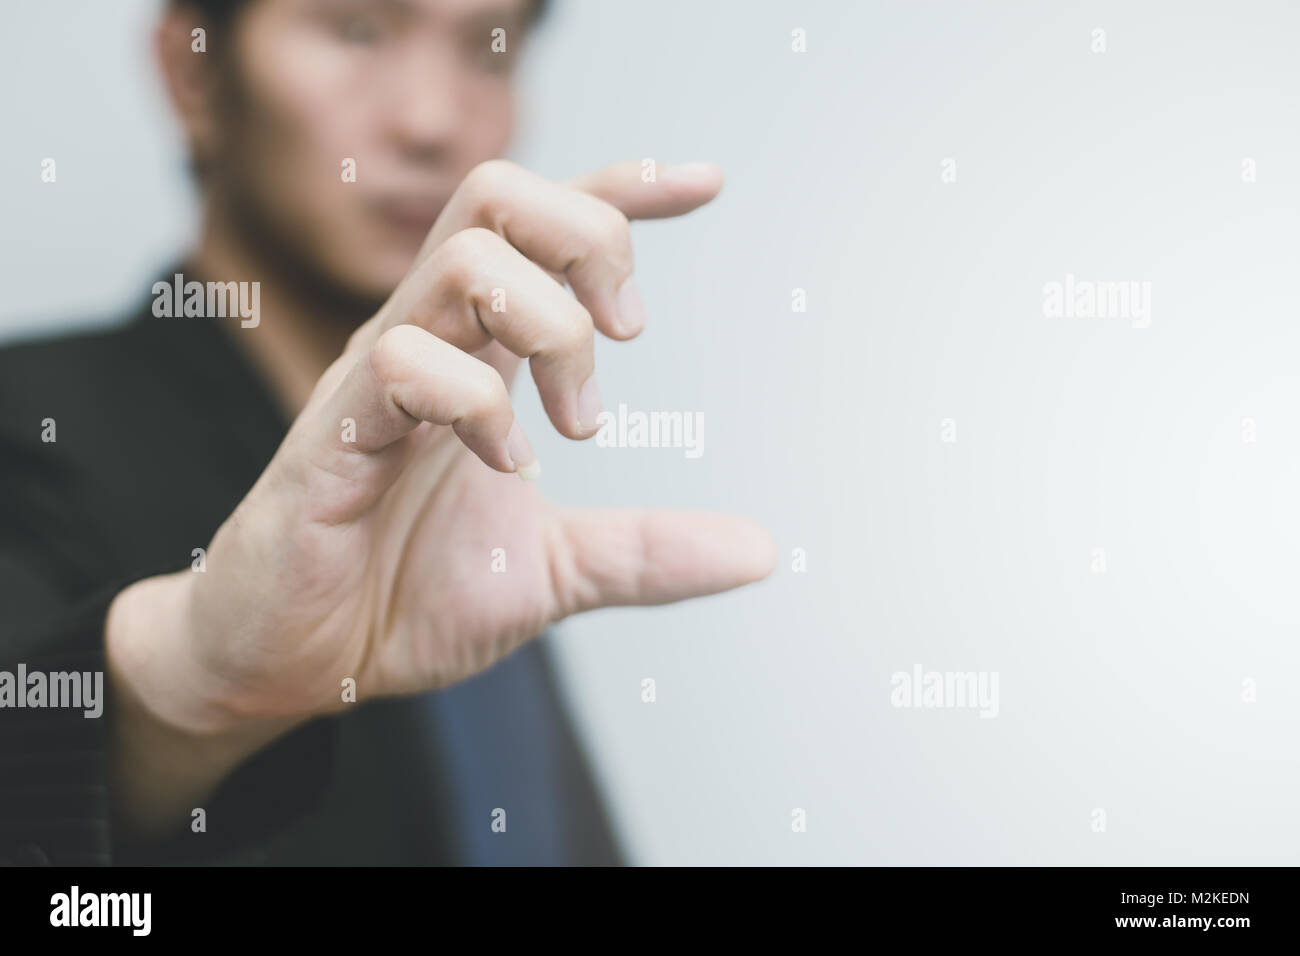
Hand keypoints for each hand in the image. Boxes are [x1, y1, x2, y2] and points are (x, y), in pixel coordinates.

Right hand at [110, 160, 774, 750]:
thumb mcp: (556, 569)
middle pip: (501, 196)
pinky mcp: (334, 430)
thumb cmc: (403, 593)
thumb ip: (649, 551)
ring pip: (464, 259)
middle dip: (589, 239)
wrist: (299, 663)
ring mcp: (376, 376)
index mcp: (476, 353)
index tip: (705, 185)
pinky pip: (404, 362)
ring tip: (574, 422)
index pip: (544, 230)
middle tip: (627, 336)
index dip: (624, 188)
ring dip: (551, 328)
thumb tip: (760, 551)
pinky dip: (478, 405)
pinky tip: (506, 465)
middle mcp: (427, 340)